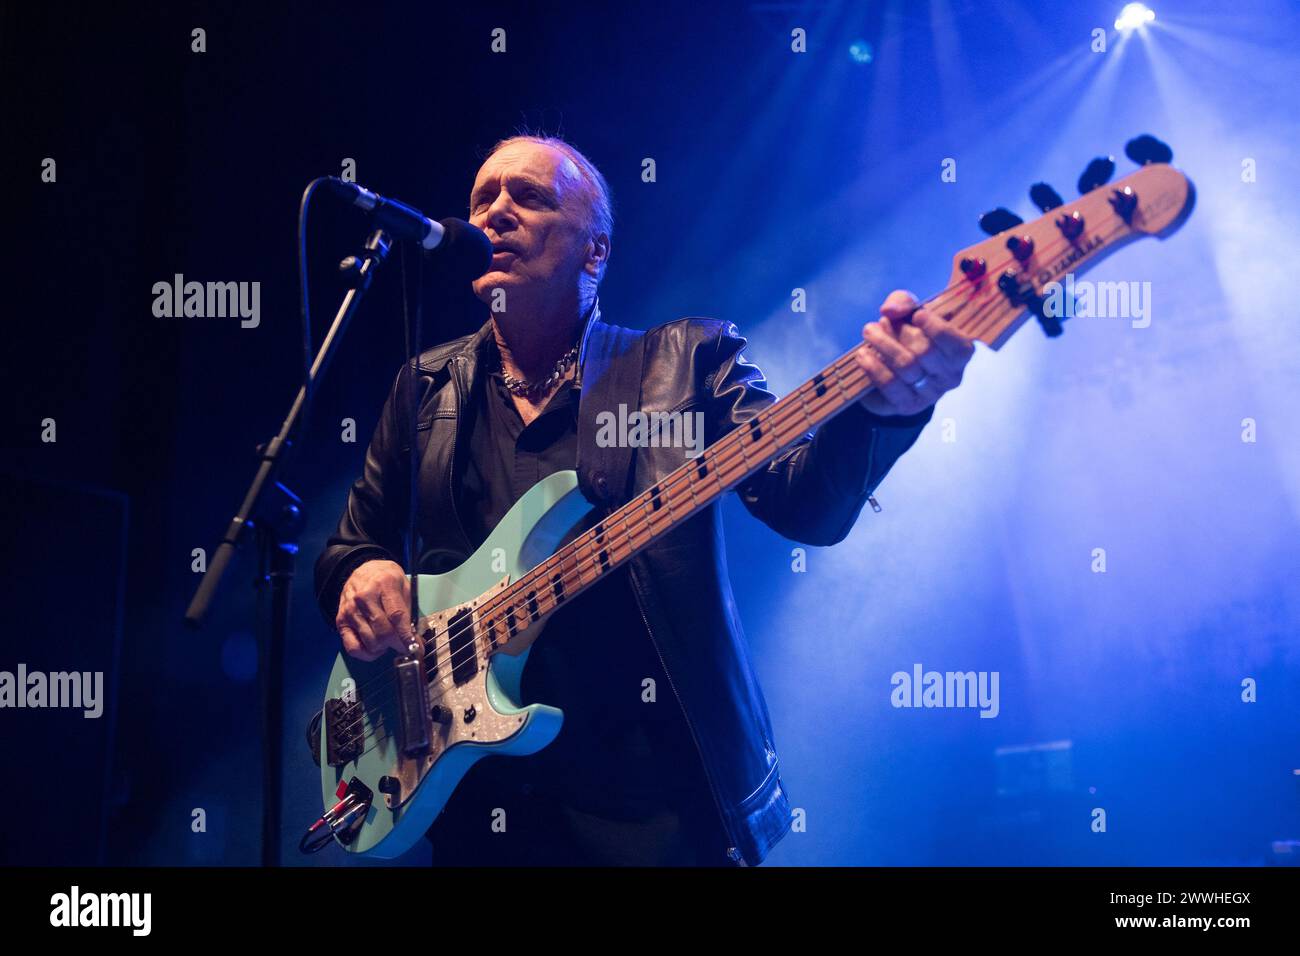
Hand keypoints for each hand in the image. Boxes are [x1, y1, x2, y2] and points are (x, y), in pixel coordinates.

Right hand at [336, 559, 411, 660]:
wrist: (363, 571)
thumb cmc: (386, 579)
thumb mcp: (404, 586)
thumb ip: (409, 611)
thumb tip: (414, 638)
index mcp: (384, 584)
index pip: (396, 616)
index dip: (407, 636)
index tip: (415, 647)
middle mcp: (364, 597)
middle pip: (383, 632)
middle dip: (398, 644)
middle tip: (404, 645)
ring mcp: (350, 610)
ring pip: (371, 642)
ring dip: (384, 648)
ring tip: (389, 640)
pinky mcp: (341, 620)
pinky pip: (353, 647)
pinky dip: (366, 654)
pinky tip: (375, 647)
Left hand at [853, 289, 974, 416]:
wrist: (893, 373)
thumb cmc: (909, 337)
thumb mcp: (909, 313)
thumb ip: (904, 302)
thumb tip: (890, 310)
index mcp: (961, 353)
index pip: (956, 343)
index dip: (936, 328)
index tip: (917, 315)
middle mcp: (951, 376)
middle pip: (925, 351)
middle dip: (899, 332)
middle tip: (879, 323)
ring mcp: (932, 394)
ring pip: (906, 366)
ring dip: (882, 345)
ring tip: (868, 332)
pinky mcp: (910, 406)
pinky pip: (890, 385)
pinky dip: (873, 367)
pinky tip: (862, 355)